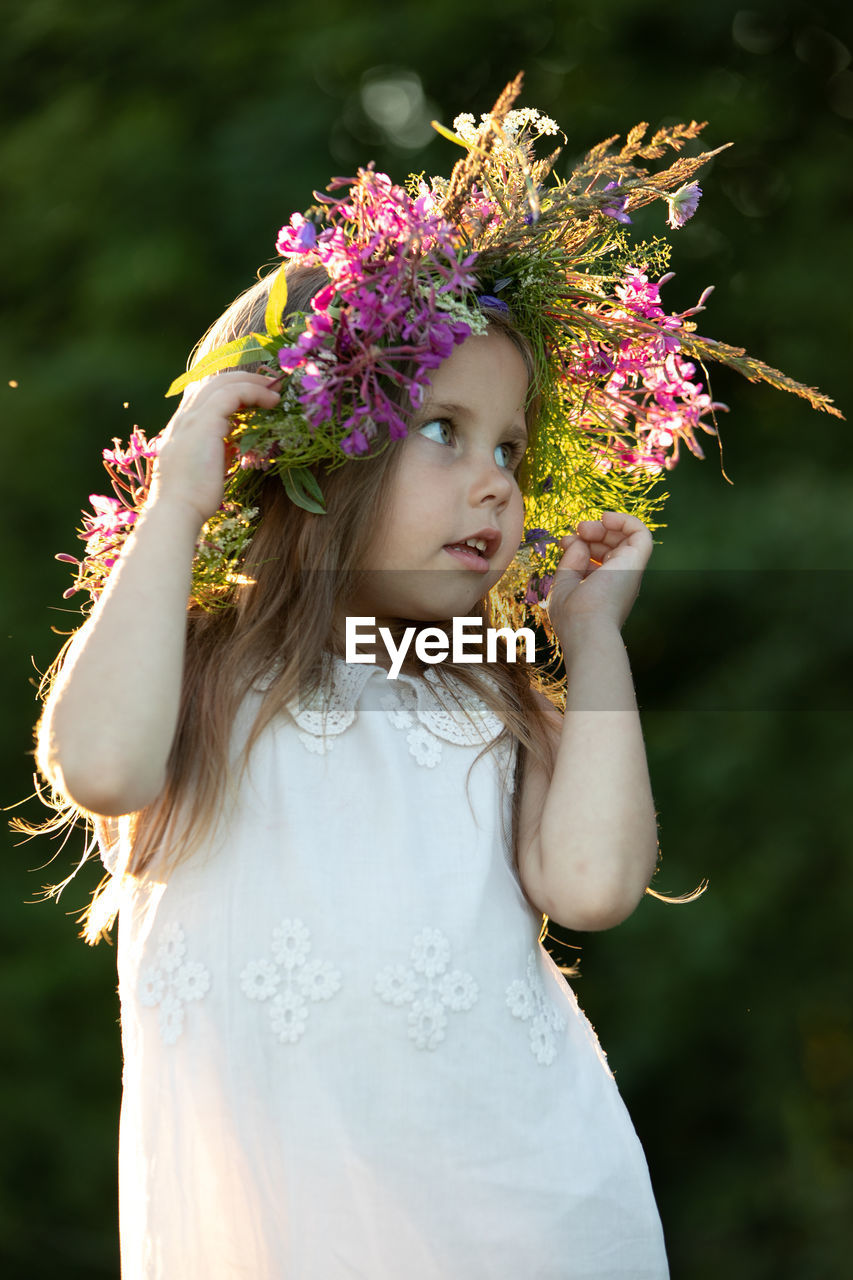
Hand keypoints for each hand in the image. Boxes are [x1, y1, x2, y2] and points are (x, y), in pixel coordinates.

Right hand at [150, 372, 280, 526]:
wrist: (176, 511)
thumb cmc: (192, 500)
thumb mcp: (206, 468)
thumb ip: (216, 450)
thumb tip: (233, 444)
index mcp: (182, 428)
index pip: (203, 394)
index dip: (230, 388)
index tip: (254, 395)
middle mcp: (184, 417)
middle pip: (213, 381)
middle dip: (243, 379)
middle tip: (270, 385)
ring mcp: (192, 417)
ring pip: (224, 382)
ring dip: (253, 382)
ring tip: (276, 390)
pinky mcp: (205, 421)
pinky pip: (234, 393)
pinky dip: (255, 392)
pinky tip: (272, 401)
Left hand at [546, 512, 652, 636]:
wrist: (588, 629)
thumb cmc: (573, 615)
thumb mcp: (564, 584)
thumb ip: (570, 561)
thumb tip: (576, 539)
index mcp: (603, 588)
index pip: (598, 558)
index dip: (581, 544)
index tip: (565, 541)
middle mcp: (619, 580)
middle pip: (613, 547)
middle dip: (593, 532)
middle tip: (578, 530)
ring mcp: (629, 571)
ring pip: (627, 538)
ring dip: (605, 526)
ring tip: (585, 526)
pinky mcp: (637, 562)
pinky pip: (641, 533)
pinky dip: (625, 520)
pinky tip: (606, 518)